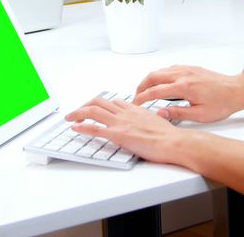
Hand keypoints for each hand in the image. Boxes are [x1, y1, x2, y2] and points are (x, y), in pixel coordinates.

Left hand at [65, 97, 186, 164]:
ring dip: (77, 113)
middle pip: (98, 102)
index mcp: (134, 109)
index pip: (112, 101)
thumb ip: (145, 119)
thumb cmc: (168, 135)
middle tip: (76, 111)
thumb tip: (144, 122)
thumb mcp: (155, 121)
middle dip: (84, 105)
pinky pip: (95, 128)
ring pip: (93, 111)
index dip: (99, 103)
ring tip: (69, 117)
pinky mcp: (118, 135)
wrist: (174, 142)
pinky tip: (75, 128)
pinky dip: (82, 126)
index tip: (92, 107)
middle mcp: (125, 113)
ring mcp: (120, 123)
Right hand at [133, 65, 243, 122]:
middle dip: (141, 86)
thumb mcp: (200, 115)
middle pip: (153, 76)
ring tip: (146, 91)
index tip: (135, 104)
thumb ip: (177, 114)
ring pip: (160, 70)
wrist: (237, 90)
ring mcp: (187, 69)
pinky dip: (160, 75)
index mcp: (184, 87)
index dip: (141, 98)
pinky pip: (170, 68)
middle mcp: (183, 74)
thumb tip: (159, 113)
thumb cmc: (222, 103)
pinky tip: (161, 83)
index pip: (154, 91)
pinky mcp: (191, 68)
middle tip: (136, 97)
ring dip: (150, 79)